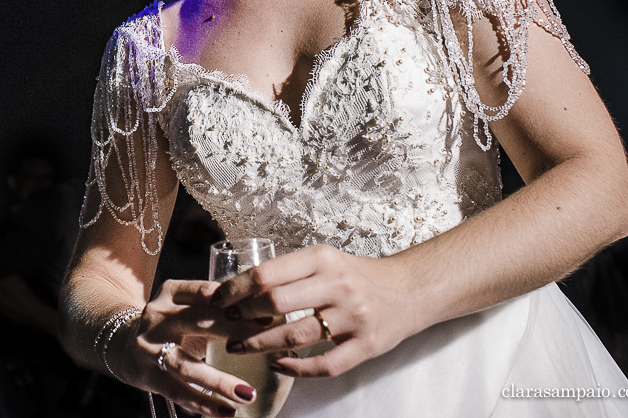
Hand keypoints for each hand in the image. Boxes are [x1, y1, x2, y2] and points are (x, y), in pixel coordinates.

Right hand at [110, 280, 262, 417]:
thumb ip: (217, 308)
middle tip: (264, 344)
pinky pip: (178, 392)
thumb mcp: (186, 306)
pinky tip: (227, 411)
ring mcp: (150, 348)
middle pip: (196, 323)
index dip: (236, 303)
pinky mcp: (149, 376)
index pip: (205, 293)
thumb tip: (268, 314)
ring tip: (247, 393)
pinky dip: (204, 404)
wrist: (125, 344)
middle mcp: (157, 317)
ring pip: (186, 365)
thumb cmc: (171, 325)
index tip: (267, 316)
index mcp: (170, 292)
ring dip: (219, 381)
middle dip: (233, 333)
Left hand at [211, 244, 418, 377]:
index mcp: (322, 259)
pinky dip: (297, 369)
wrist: (409, 288)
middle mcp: (338, 285)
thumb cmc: (356, 274)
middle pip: (277, 303)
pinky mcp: (366, 346)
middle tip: (227, 322)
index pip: (267, 274)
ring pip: (296, 336)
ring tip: (239, 346)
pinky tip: (278, 366)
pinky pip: (326, 365)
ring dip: (261, 344)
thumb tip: (240, 286)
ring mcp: (354, 317)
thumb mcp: (324, 260)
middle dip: (244, 315)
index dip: (236, 288)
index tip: (219, 298)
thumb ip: (289, 272)